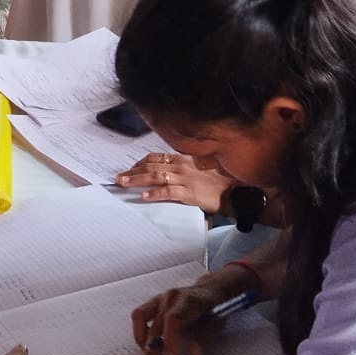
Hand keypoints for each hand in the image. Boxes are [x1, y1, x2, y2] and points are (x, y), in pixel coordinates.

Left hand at [115, 151, 231, 213]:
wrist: (236, 189)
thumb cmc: (219, 180)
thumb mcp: (199, 168)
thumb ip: (183, 168)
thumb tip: (167, 172)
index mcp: (183, 159)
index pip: (156, 157)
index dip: (140, 163)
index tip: (130, 168)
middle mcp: (181, 166)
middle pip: (151, 166)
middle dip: (133, 171)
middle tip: (119, 177)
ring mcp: (185, 178)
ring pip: (155, 176)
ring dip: (137, 180)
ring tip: (124, 183)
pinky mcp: (190, 192)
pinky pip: (169, 192)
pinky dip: (155, 194)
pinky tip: (145, 197)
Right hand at [131, 270, 249, 354]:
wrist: (208, 291)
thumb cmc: (213, 309)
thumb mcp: (214, 323)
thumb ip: (202, 337)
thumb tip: (194, 354)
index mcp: (188, 300)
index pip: (174, 319)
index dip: (170, 339)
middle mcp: (170, 296)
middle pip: (156, 325)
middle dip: (152, 353)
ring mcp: (159, 298)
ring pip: (141, 318)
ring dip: (142, 343)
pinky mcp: (152, 302)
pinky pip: (139, 315)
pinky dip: (140, 332)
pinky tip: (145, 346)